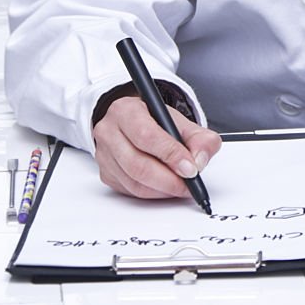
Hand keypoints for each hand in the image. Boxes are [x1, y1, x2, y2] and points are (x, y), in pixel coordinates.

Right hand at [93, 94, 221, 198]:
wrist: (136, 123)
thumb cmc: (157, 122)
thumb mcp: (182, 121)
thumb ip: (200, 138)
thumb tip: (199, 162)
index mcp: (127, 110)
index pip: (147, 136)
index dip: (171, 155)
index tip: (191, 169)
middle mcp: (109, 131)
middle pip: (137, 164)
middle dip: (168, 179)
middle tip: (189, 185)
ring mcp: (104, 155)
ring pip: (133, 182)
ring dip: (162, 190)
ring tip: (182, 187)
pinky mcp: (106, 174)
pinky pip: (130, 191)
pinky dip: (152, 194)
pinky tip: (166, 188)